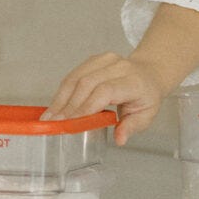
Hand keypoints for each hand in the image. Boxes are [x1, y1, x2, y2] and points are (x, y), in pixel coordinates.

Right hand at [41, 52, 169, 145]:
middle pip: (87, 84)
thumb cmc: (146, 96)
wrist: (149, 73)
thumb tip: (119, 139)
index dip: (85, 107)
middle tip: (55, 123)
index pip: (105, 91)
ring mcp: (106, 60)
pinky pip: (74, 74)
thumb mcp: (146, 115)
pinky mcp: (95, 59)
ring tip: (50, 116)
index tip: (71, 123)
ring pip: (77, 77)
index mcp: (134, 81)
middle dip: (68, 106)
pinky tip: (56, 105)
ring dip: (61, 98)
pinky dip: (63, 91)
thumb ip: (132, 127)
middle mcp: (120, 67)